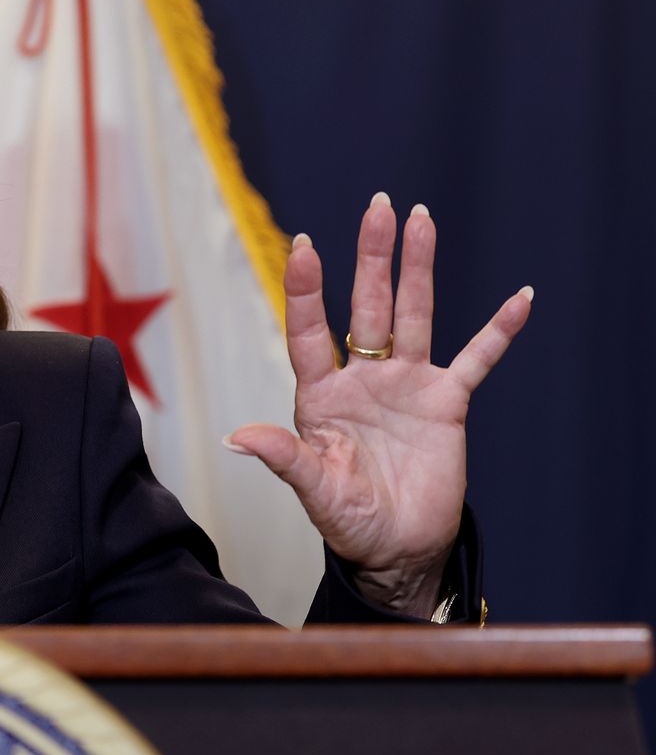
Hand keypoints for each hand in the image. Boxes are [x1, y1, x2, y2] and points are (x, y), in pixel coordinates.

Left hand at [225, 193, 531, 615]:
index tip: (304, 246)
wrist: (396, 549)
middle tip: (380, 205)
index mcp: (321, 394)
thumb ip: (283, 459)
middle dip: (372, 258)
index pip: (309, 331)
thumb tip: (236, 438)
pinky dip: (497, 332)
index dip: (306, 290)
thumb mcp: (313, 490)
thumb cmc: (347, 520)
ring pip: (414, 316)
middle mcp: (362, 378)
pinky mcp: (446, 405)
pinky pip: (476, 360)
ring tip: (421, 219)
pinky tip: (519, 299)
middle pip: (367, 306)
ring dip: (418, 270)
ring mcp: (406, 386)